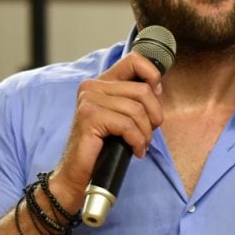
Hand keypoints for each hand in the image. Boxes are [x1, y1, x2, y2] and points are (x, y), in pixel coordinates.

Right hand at [49, 52, 164, 209]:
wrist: (76, 175)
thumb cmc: (101, 148)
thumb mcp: (120, 117)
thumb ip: (133, 99)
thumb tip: (157, 87)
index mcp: (100, 82)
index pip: (134, 60)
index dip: (152, 75)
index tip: (156, 96)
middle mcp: (92, 86)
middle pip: (142, 90)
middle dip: (153, 115)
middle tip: (147, 133)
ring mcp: (89, 100)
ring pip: (137, 110)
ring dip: (146, 132)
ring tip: (140, 144)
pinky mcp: (89, 117)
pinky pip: (128, 125)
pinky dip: (137, 141)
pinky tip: (135, 151)